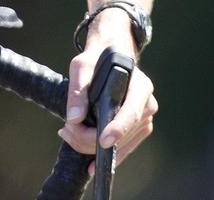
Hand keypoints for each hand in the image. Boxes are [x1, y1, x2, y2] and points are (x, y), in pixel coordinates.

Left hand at [58, 44, 157, 172]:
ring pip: (121, 146)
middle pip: (123, 134)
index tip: (102, 141)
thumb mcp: (81, 67)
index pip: (132, 112)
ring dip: (92, 146)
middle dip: (92, 138)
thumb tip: (74, 118)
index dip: (118, 129)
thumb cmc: (95, 61)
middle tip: (66, 131)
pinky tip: (86, 155)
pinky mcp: (138, 130)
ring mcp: (145, 120)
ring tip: (68, 134)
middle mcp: (147, 105)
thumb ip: (77, 90)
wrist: (108, 59)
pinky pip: (123, 149)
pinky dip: (103, 154)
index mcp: (140, 86)